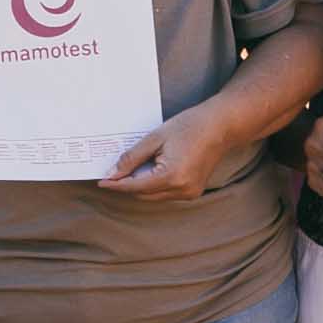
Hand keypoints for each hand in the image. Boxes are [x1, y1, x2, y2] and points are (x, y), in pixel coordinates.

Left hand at [101, 101, 262, 204]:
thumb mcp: (155, 138)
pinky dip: (155, 185)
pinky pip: (166, 194)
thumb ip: (132, 158)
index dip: (116, 185)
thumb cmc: (190, 126)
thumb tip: (113, 173)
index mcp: (171, 176)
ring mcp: (190, 193)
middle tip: (113, 172)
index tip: (101, 182)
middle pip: (143, 195)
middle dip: (127, 185)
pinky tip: (150, 170)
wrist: (221, 126)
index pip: (135, 187)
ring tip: (131, 168)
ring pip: (154, 196)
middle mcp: (182, 190)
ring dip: (141, 186)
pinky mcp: (194, 192)